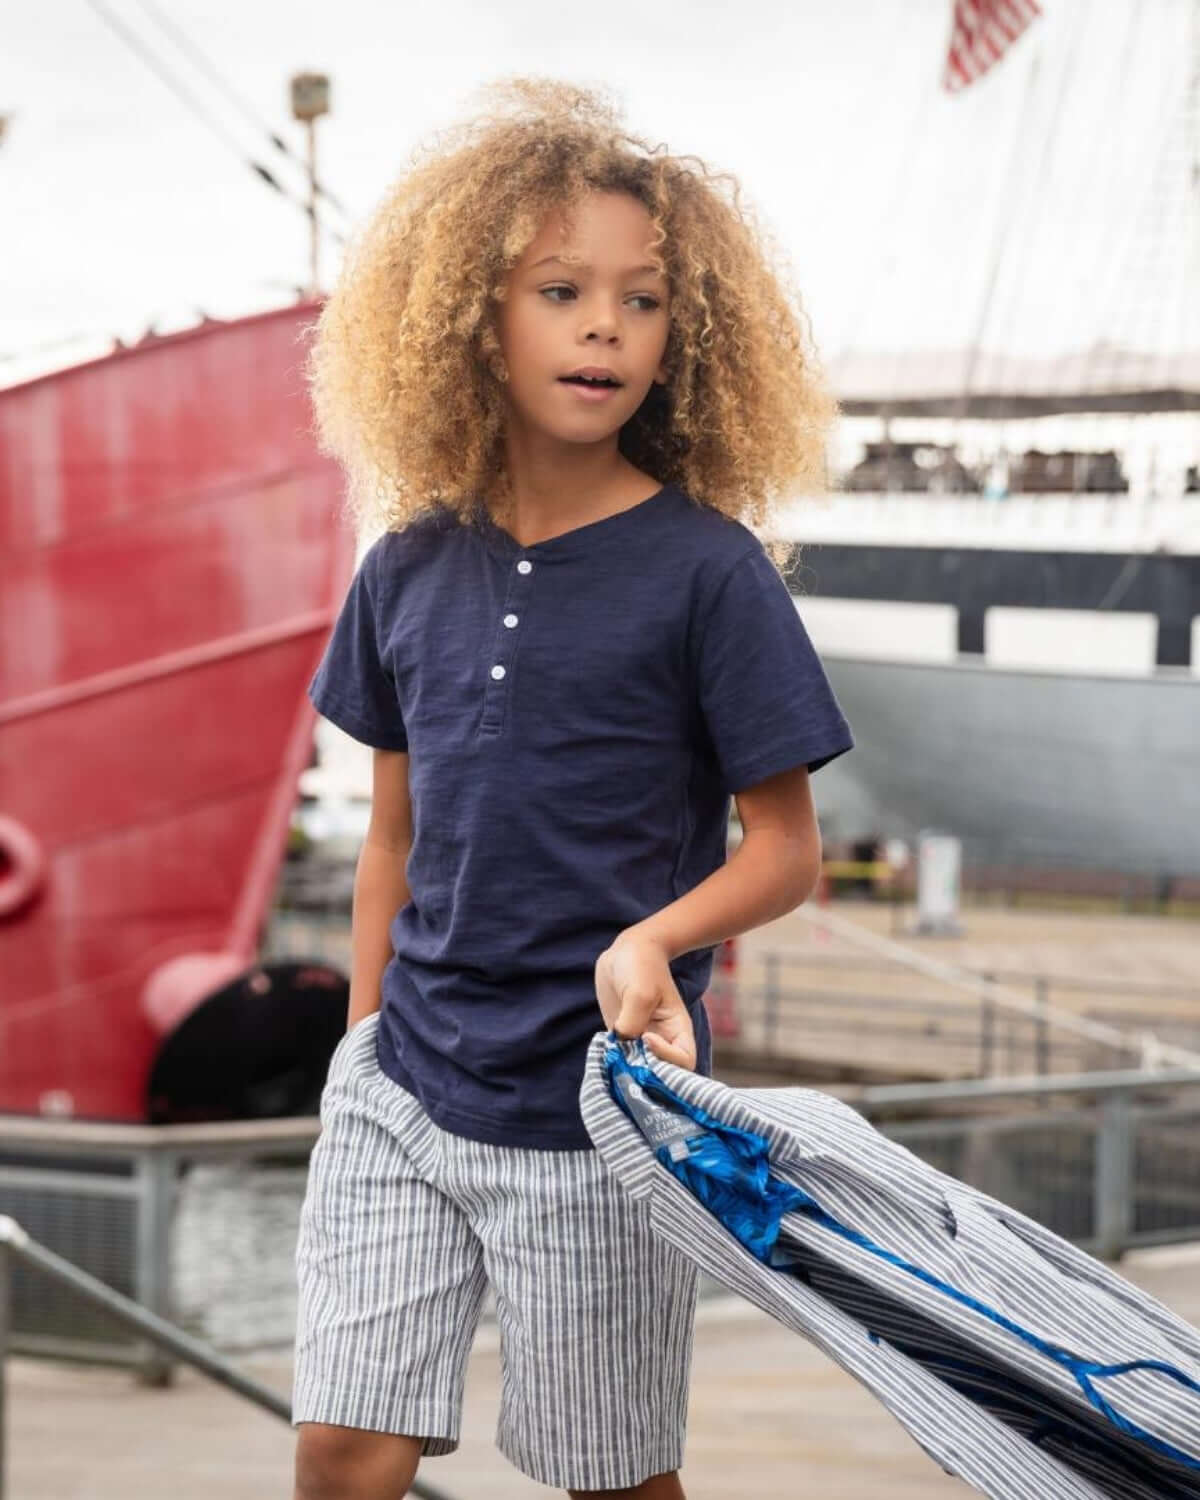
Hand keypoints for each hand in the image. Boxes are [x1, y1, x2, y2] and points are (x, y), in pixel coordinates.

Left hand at [594, 931, 696, 1070]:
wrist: (626, 952)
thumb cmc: (642, 967)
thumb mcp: (640, 992)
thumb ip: (633, 1021)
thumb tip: (622, 1043)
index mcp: (678, 1031)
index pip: (684, 1062)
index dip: (667, 1058)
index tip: (646, 1038)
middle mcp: (662, 1041)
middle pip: (661, 1074)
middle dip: (645, 1073)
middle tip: (624, 1058)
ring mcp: (641, 1042)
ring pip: (638, 1070)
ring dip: (625, 1069)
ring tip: (612, 1056)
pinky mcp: (622, 1039)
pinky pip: (619, 1059)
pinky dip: (612, 1062)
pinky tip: (603, 1053)